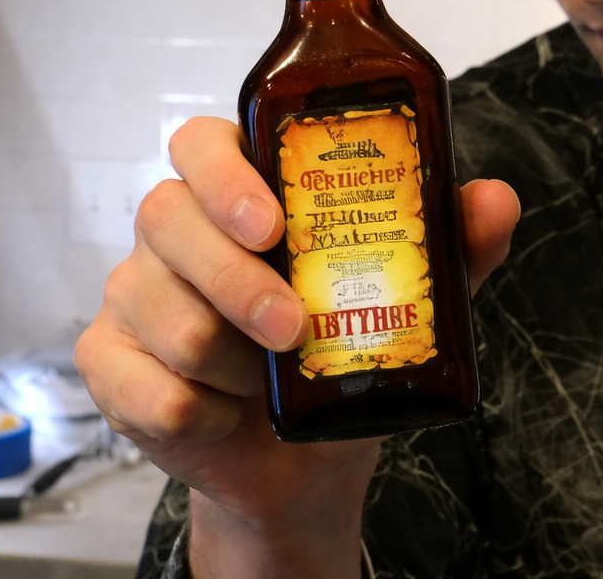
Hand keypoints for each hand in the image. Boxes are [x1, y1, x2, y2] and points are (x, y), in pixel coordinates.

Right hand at [74, 116, 517, 577]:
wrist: (303, 460)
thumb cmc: (344, 351)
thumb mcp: (411, 295)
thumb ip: (452, 243)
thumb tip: (494, 200)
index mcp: (237, 191)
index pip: (201, 143)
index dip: (226, 174)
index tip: (272, 222)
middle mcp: (174, 230)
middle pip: (169, 219)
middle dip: (237, 281)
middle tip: (293, 327)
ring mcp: (132, 293)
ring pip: (164, 314)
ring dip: (233, 362)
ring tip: (272, 378)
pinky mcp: (109, 362)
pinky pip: (143, 387)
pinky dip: (202, 413)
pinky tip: (231, 415)